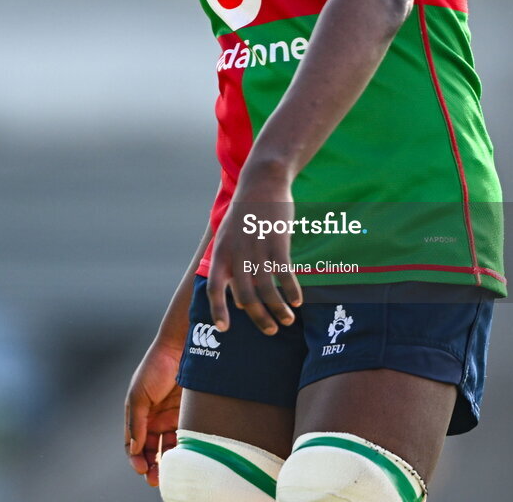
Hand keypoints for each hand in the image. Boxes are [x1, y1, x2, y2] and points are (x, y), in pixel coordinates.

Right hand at [124, 339, 183, 486]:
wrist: (180, 347)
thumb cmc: (155, 367)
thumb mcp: (139, 394)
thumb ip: (136, 422)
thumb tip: (135, 449)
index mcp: (137, 414)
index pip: (132, 444)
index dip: (134, 458)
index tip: (140, 468)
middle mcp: (153, 418)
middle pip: (149, 449)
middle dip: (149, 465)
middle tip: (154, 478)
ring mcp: (169, 417)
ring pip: (166, 447)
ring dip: (165, 462)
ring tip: (167, 473)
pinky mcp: (186, 414)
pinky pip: (182, 437)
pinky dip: (180, 449)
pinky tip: (182, 457)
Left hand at [207, 165, 302, 335]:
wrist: (262, 180)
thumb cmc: (247, 212)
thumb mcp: (230, 235)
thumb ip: (232, 265)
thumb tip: (239, 300)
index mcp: (222, 251)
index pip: (214, 288)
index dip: (218, 310)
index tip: (225, 329)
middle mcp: (237, 253)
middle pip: (246, 297)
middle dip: (259, 318)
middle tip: (271, 330)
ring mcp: (257, 248)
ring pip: (267, 290)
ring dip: (278, 310)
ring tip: (288, 320)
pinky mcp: (277, 242)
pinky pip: (285, 274)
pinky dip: (291, 291)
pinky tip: (298, 300)